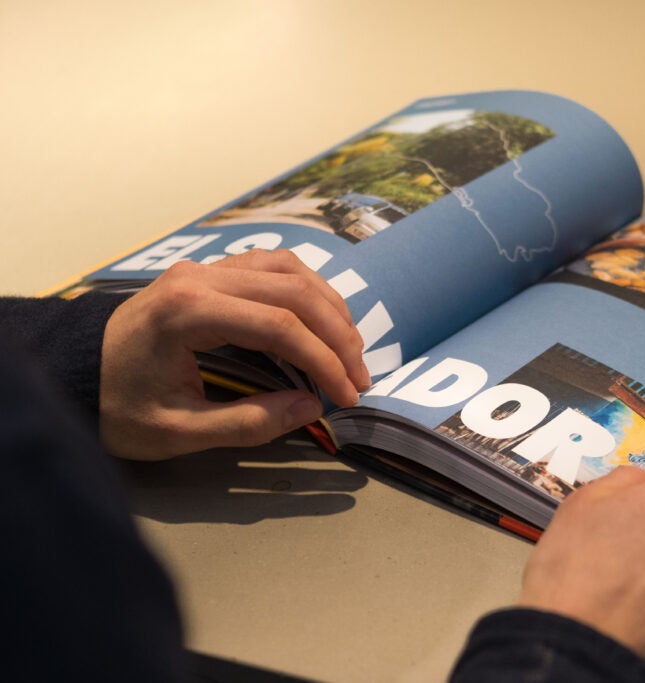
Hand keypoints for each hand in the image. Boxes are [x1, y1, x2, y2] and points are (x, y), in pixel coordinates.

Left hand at [99, 249, 370, 459]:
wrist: (72, 373)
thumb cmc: (119, 407)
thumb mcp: (178, 432)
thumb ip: (248, 422)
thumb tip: (312, 406)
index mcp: (188, 312)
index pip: (280, 326)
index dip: (324, 360)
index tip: (348, 395)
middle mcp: (200, 276)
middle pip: (294, 291)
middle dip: (337, 335)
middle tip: (360, 376)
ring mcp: (204, 268)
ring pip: (289, 270)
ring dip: (329, 306)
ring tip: (350, 347)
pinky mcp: (209, 271)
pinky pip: (272, 266)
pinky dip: (306, 289)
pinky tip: (321, 318)